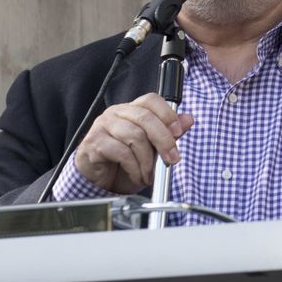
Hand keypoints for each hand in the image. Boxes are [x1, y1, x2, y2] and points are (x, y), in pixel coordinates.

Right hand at [73, 92, 193, 192]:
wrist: (101, 181)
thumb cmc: (126, 162)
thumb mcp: (153, 148)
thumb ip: (169, 133)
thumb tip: (188, 119)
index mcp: (132, 110)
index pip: (151, 100)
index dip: (167, 114)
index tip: (178, 132)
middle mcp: (116, 113)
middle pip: (145, 118)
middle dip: (164, 141)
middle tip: (172, 159)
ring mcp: (102, 126)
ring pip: (134, 136)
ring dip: (147, 160)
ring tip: (150, 174)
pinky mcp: (93, 142)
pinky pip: (120, 151)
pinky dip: (134, 168)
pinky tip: (138, 176)